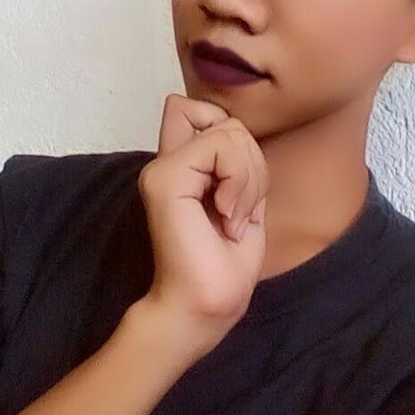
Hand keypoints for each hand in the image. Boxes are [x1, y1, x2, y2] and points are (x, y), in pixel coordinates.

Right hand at [135, 93, 269, 359]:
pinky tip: (227, 217)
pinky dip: (240, 182)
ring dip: (249, 177)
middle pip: (226, 120)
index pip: (195, 108)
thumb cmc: (225, 264)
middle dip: (252, 161)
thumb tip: (234, 126)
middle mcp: (166, 161)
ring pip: (229, 131)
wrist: (205, 306)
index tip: (239, 185)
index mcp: (181, 166)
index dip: (230, 133)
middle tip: (240, 208)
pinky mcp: (166, 178)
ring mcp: (162, 168)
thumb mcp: (242, 199)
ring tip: (233, 217)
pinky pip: (221, 147)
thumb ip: (234, 162)